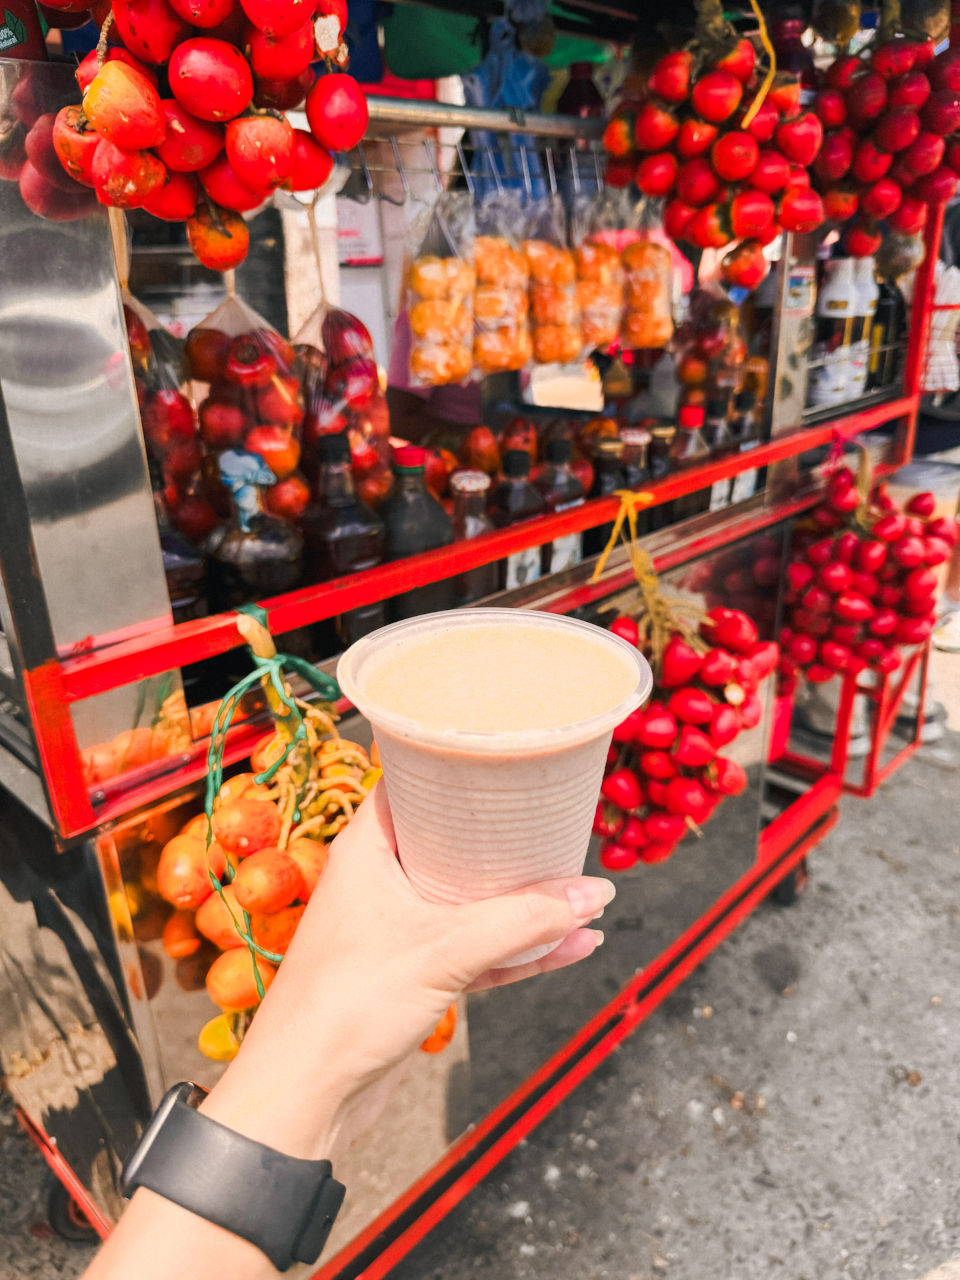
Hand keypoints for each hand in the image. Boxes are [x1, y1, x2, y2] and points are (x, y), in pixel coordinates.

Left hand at [201, 782, 614, 1160]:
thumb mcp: (443, 950)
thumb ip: (521, 921)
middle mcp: (382, 880)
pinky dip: (520, 948)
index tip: (514, 760)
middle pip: (455, 842)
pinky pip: (478, 948)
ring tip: (583, 895)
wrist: (306, 1095)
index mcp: (369, 849)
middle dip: (510, 840)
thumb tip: (591, 897)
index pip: (416, 783)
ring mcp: (399, 928)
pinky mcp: (414, 973)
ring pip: (473, 900)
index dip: (463, 769)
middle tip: (563, 825)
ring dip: (526, 901)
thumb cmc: (344, 1007)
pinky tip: (570, 944)